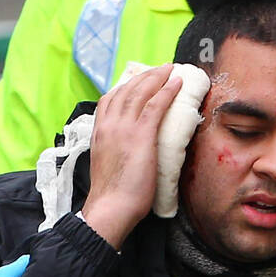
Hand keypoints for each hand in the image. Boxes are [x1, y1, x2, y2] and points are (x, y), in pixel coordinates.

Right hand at [81, 63, 182, 248]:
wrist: (111, 207)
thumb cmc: (112, 195)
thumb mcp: (107, 164)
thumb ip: (115, 150)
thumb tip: (129, 151)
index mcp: (98, 131)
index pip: (110, 99)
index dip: (126, 86)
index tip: (138, 80)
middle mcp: (108, 124)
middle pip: (126, 89)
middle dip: (144, 76)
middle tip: (159, 69)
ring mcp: (123, 128)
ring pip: (140, 92)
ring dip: (157, 77)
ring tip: (170, 70)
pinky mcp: (140, 134)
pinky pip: (155, 105)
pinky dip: (167, 90)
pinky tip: (177, 83)